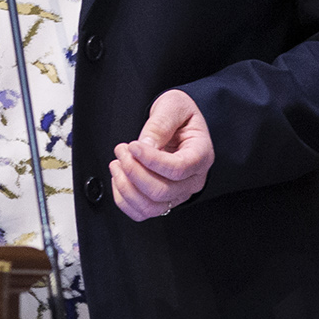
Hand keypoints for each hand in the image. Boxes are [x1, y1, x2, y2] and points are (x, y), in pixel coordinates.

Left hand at [109, 88, 213, 221]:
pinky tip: (119, 178)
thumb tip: (146, 145)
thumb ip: (161, 124)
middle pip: (162, 191)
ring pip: (151, 207)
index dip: (151, 160)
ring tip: (117, 163)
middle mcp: (193, 180)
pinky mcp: (162, 200)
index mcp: (201, 155)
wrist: (178, 124)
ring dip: (126, 187)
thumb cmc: (179, 115)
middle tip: (122, 150)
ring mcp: (178, 194)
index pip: (178, 168)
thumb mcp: (173, 106)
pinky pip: (141, 212)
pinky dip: (124, 199)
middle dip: (133, 171)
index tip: (132, 146)